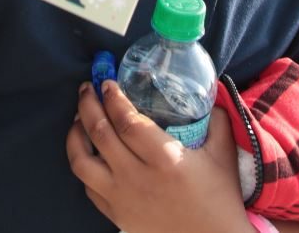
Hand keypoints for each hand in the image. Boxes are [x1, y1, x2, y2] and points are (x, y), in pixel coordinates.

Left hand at [67, 81, 249, 232]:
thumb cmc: (220, 199)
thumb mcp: (223, 155)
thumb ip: (218, 121)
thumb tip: (212, 92)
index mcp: (164, 159)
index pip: (126, 120)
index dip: (112, 97)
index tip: (107, 82)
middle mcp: (137, 177)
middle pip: (99, 133)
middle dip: (88, 104)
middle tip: (87, 88)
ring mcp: (122, 198)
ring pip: (81, 161)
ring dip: (75, 134)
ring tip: (78, 118)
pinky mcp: (116, 215)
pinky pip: (88, 186)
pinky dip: (83, 164)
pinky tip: (88, 152)